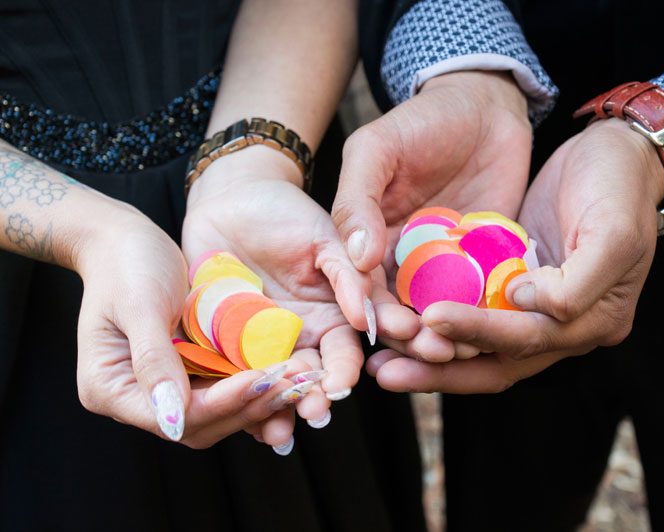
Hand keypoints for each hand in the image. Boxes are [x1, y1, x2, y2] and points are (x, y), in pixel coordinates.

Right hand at [76, 205, 302, 447]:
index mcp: (110, 389)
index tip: (262, 380)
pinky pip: (222, 388)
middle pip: (198, 424)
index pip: (175, 417)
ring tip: (297, 383)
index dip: (222, 404)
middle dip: (247, 406)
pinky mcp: (187, 373)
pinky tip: (284, 372)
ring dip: (257, 400)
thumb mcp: (140, 305)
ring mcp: (163, 389)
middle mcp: (137, 399)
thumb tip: (172, 414)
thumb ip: (153, 359)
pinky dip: (252, 384)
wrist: (124, 241)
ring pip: (216, 413)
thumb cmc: (125, 265)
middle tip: (292, 385)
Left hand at [182, 147, 372, 441]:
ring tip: (278, 434)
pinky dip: (235, 400)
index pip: (344, 353)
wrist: (230, 202)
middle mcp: (302, 339)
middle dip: (313, 401)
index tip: (341, 385)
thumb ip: (349, 275)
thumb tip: (367, 320)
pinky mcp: (224, 345)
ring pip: (272, 388)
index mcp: (333, 317)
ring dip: (276, 413)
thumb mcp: (326, 238)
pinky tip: (238, 419)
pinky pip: (231, 378)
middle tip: (314, 416)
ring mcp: (262, 346)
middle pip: (310, 380)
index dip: (345, 370)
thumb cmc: (286, 213)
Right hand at [332, 70, 531, 359]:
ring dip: (448, 333)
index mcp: (370, 238)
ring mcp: (447, 263)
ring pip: (442, 310)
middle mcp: (405, 259)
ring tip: (459, 349)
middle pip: (402, 308)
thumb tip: (356, 258)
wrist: (486, 106)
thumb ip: (357, 200)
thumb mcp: (377, 149)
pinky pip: (484, 294)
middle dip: (412, 334)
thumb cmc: (423, 121)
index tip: (385, 328)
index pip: (362, 285)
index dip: (371, 309)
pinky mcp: (486, 261)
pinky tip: (494, 330)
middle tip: (429, 348)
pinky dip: (486, 314)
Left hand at [367, 118, 663, 392]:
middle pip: (495, 362)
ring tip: (382, 360)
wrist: (617, 153)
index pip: (525, 342)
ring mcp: (536, 311)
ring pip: (479, 347)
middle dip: (440, 368)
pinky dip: (440, 324)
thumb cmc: (620, 186)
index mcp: (592, 322)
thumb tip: (532, 305)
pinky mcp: (513, 288)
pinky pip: (473, 314)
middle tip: (386, 372)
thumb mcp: (615, 230)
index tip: (432, 319)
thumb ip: (580, 280)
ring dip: (433, 356)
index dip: (478, 333)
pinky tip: (401, 320)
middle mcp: (563, 328)